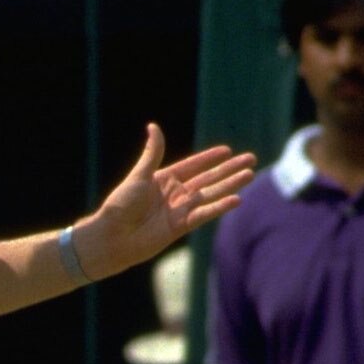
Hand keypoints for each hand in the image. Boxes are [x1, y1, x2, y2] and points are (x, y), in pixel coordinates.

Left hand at [82, 124, 255, 279]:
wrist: (112, 237)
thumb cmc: (120, 205)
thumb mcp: (139, 176)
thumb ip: (152, 153)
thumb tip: (154, 126)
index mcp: (164, 179)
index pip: (193, 165)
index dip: (210, 158)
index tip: (228, 150)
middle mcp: (175, 193)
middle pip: (208, 178)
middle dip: (229, 169)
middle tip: (251, 159)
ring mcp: (180, 210)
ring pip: (211, 194)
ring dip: (230, 185)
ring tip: (250, 175)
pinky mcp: (181, 227)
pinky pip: (204, 214)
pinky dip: (219, 207)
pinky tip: (236, 199)